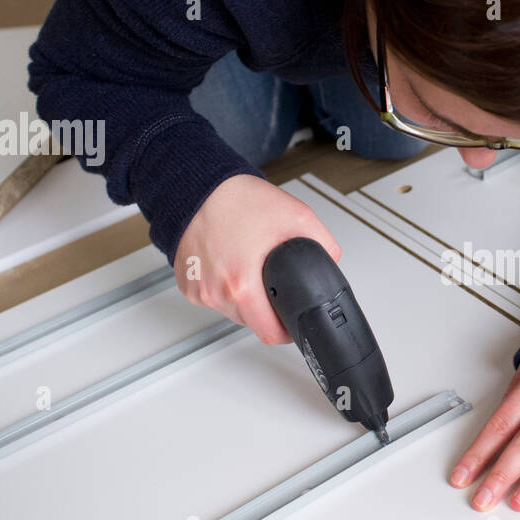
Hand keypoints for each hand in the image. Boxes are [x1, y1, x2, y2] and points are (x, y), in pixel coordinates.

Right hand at [173, 174, 341, 343]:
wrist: (198, 186)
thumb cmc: (238, 199)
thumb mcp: (297, 217)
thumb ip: (323, 245)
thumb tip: (332, 262)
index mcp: (241, 284)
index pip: (270, 333)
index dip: (288, 330)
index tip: (292, 321)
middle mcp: (215, 292)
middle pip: (251, 323)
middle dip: (267, 309)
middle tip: (271, 280)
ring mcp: (198, 290)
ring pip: (232, 311)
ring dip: (245, 298)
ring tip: (248, 265)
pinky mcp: (186, 284)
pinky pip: (213, 296)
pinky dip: (224, 287)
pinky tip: (229, 263)